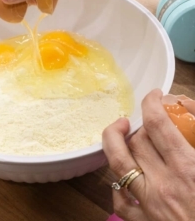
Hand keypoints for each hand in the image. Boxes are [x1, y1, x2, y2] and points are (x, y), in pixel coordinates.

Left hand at [102, 89, 194, 220]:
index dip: (151, 102)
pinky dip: (117, 185)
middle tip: (145, 121)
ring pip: (118, 163)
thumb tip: (187, 106)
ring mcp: (149, 207)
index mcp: (188, 169)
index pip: (157, 123)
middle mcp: (164, 186)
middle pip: (137, 141)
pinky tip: (124, 175)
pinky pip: (120, 202)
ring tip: (120, 130)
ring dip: (115, 142)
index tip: (154, 95)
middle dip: (139, 124)